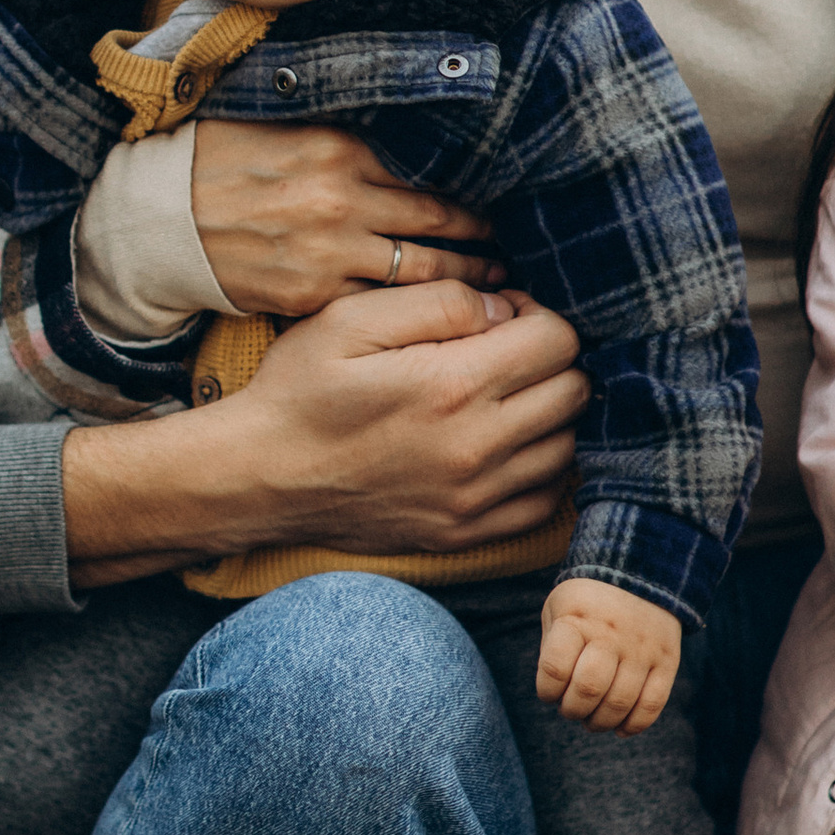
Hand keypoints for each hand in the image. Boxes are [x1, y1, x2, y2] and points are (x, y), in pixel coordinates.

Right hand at [62, 280, 583, 579]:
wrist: (259, 477)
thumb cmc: (298, 391)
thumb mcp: (349, 319)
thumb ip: (436, 301)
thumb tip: (501, 308)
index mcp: (453, 385)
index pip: (558, 340)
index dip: (538, 314)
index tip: (502, 315)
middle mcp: (477, 447)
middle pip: (574, 391)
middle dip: (551, 360)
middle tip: (504, 352)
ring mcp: (475, 498)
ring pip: (567, 446)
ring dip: (549, 414)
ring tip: (503, 397)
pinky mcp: (466, 532)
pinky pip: (544, 501)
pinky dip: (539, 470)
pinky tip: (502, 446)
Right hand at [188, 118, 499, 315]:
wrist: (159, 220)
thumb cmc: (222, 163)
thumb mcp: (288, 126)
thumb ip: (350, 137)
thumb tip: (416, 138)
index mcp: (341, 151)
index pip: (431, 178)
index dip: (473, 201)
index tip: (497, 213)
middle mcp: (342, 202)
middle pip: (439, 226)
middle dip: (482, 246)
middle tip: (509, 258)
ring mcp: (327, 254)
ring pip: (420, 273)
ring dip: (462, 284)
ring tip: (491, 293)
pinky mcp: (309, 296)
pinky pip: (376, 307)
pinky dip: (411, 316)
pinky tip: (437, 324)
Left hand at [536, 579, 680, 733]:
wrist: (641, 573)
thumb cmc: (587, 604)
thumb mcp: (558, 610)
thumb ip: (552, 650)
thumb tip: (557, 696)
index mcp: (577, 620)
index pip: (555, 670)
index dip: (547, 692)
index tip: (549, 692)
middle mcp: (612, 634)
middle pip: (588, 689)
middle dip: (573, 710)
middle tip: (571, 709)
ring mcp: (643, 648)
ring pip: (620, 702)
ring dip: (601, 722)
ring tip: (592, 720)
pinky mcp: (667, 661)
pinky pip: (653, 704)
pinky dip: (634, 725)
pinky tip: (620, 728)